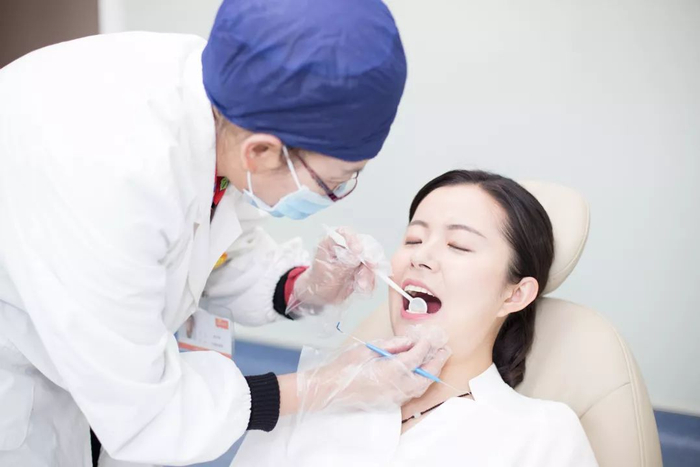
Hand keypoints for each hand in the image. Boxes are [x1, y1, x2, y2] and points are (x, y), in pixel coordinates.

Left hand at [287, 228, 386, 315]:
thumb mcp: (329, 273)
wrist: (321, 296)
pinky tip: (362, 287)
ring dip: (368, 273)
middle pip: (362, 245)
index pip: (344, 233)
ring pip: (369, 259)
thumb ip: (344, 263)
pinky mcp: (361, 267)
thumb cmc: (319, 282)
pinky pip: (371, 270)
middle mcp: (344, 247)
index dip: (354, 239)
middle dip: (367, 259)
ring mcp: (354, 257)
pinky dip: (370, 280)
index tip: (358, 251)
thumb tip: (358, 254)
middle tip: (370, 268)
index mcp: (331, 243)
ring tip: (361, 285)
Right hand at [297, 335, 450, 412]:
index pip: (415, 357)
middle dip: (436, 362)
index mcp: (389, 371)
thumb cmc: (345, 367)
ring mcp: (393, 396)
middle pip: (424, 375)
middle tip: (445, 349)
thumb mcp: (367, 348)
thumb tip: (408, 342)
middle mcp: (395, 386)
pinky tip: (422, 373)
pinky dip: (421, 383)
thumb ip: (391, 345)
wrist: (331, 389)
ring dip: (431, 374)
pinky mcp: (390, 401)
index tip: (430, 338)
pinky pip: (412, 393)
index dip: (425, 346)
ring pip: (421, 387)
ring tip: (438, 360)